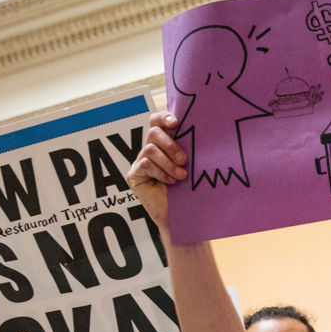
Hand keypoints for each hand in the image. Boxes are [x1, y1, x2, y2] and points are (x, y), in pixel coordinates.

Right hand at [126, 111, 188, 231]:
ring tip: (181, 175)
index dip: (163, 117)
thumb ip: (187, 147)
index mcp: (163, 144)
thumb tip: (197, 127)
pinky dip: (161, 173)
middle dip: (171, 145)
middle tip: (184, 160)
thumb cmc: (190, 189)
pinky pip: (145, 164)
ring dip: (168, 162)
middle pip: (153, 132)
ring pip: (150, 149)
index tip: (175, 122)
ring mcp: (140, 162)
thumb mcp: (191, 164)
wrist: (183, 214)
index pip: (156, 121)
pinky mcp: (134, 175)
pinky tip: (171, 182)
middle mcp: (149, 150)